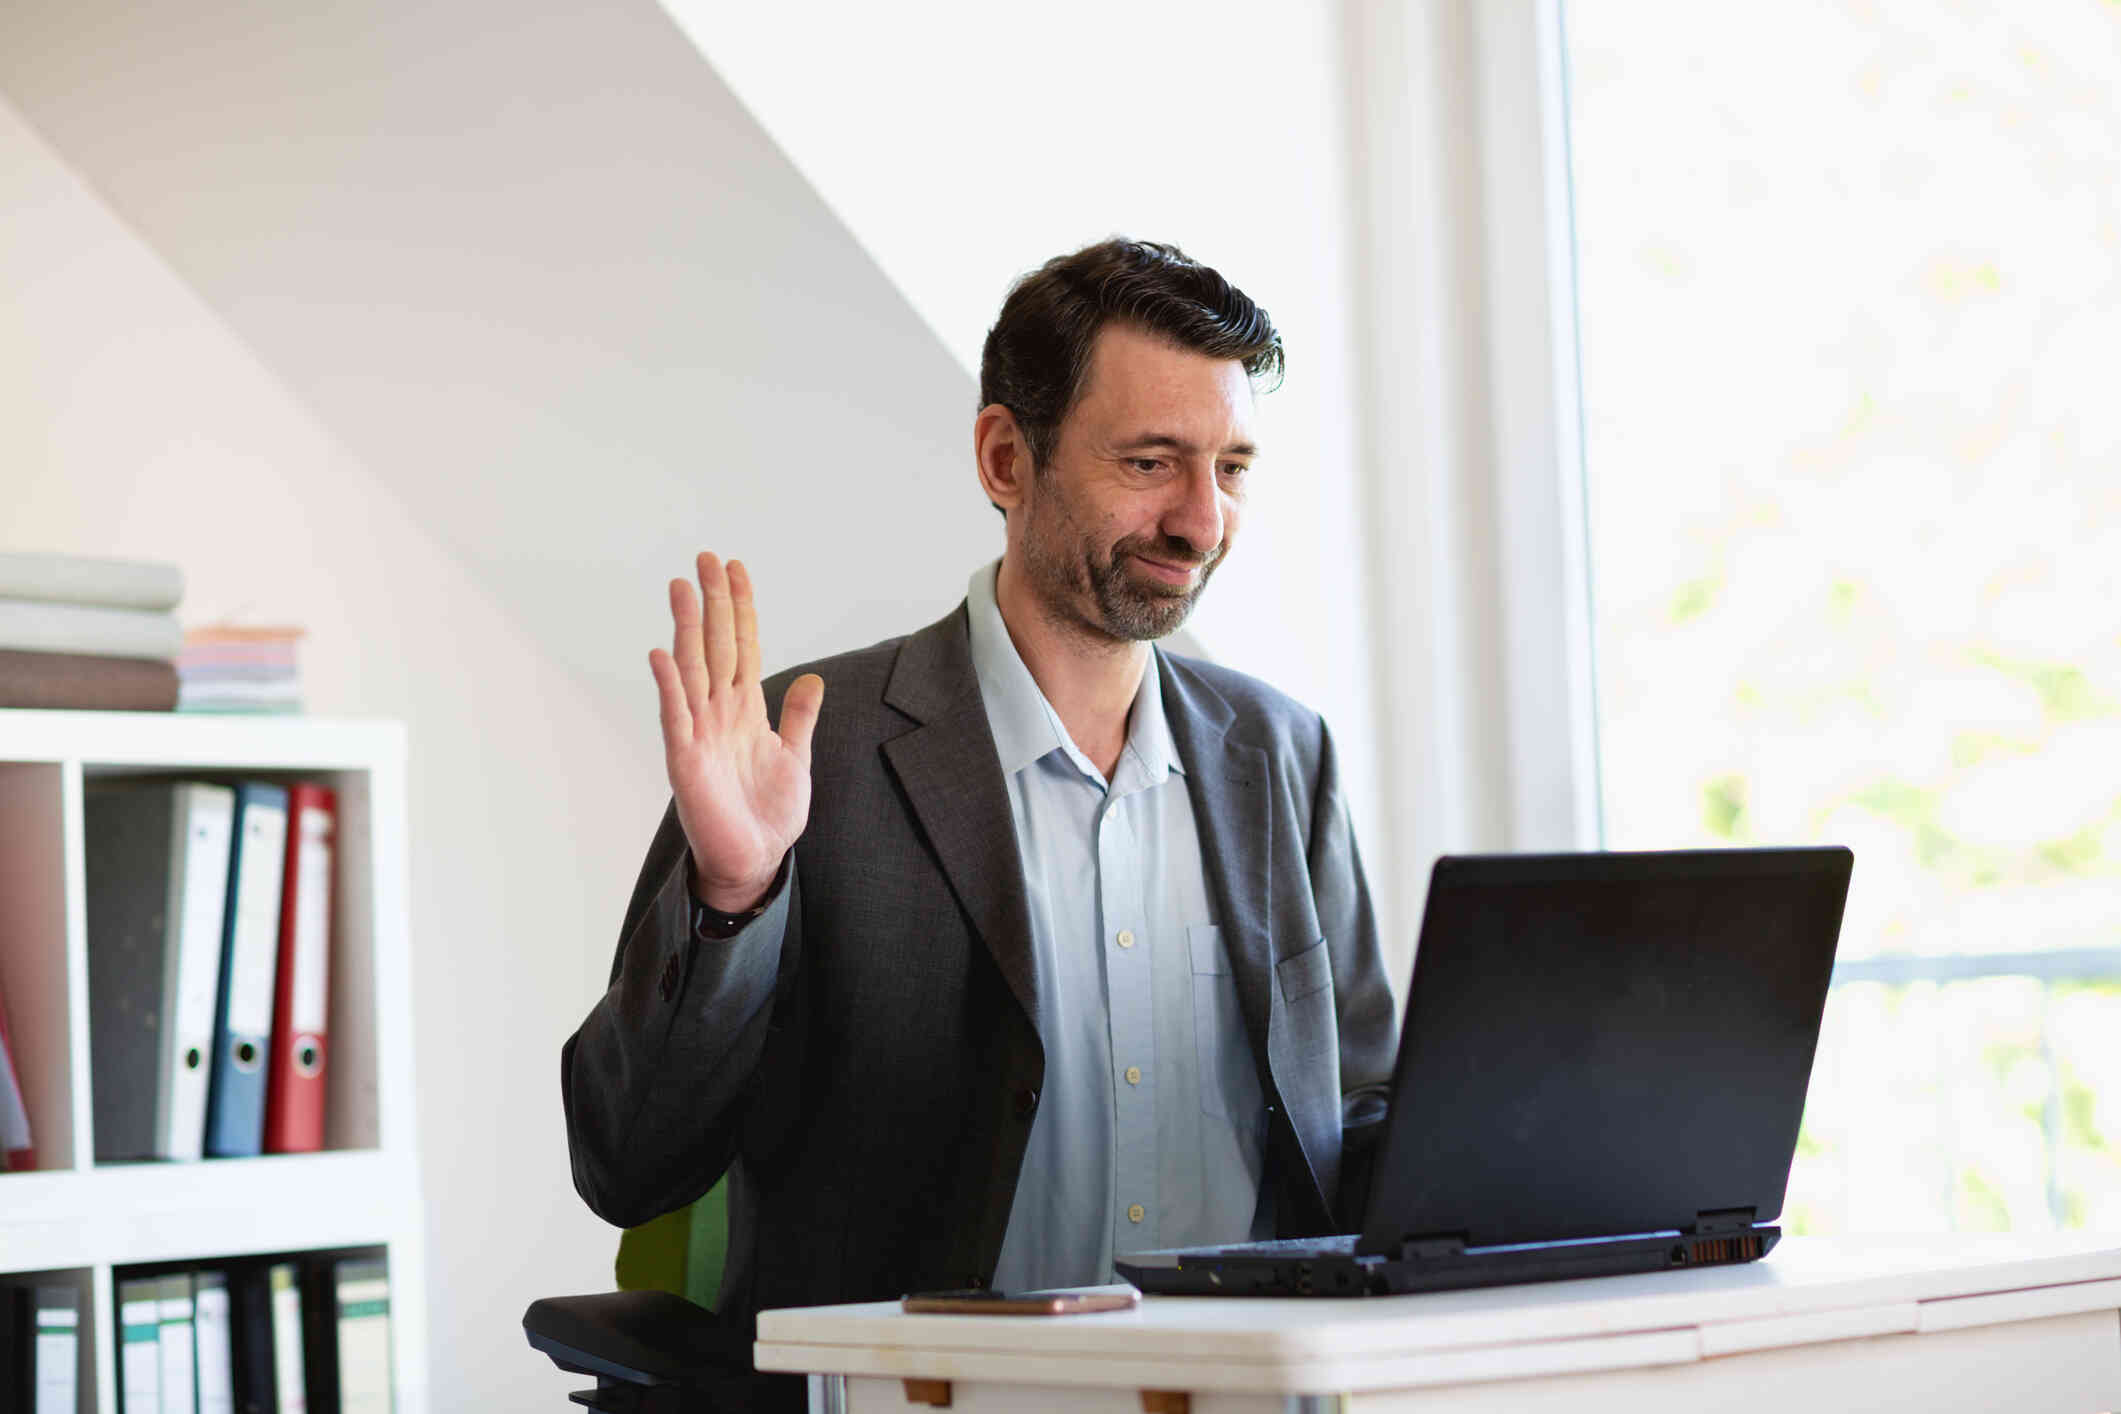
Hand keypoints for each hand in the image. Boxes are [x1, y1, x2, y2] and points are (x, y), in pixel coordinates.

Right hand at [648, 552, 823, 911]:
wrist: (754, 860)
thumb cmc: (768, 813)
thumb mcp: (795, 758)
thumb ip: (800, 717)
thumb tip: (813, 677)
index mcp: (745, 709)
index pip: (743, 646)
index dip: (741, 608)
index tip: (736, 568)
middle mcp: (719, 713)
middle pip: (716, 646)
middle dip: (713, 602)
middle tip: (706, 558)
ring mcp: (700, 733)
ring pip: (692, 670)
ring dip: (687, 629)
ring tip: (682, 587)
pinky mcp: (686, 760)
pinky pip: (676, 717)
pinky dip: (669, 687)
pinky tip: (662, 655)